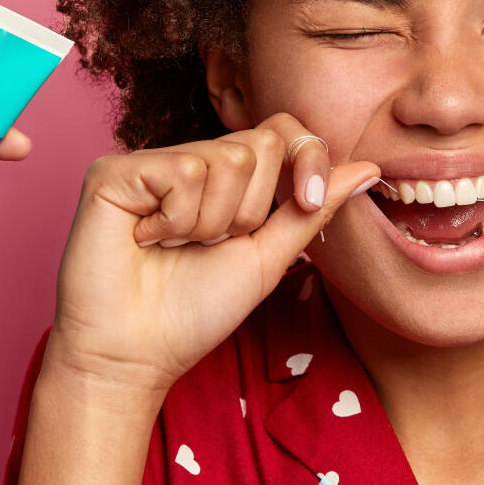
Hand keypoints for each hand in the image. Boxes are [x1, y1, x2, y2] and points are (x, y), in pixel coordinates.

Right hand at [44, 113, 378, 394]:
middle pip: (260, 144)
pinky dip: (175, 219)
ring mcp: (149, 162)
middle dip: (251, 210)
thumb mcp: (269, 258)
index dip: (306, 157)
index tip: (308, 199)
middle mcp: (187, 161)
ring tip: (175, 247)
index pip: (281, 131)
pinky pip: (181, 172)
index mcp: (224, 179)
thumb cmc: (193, 312)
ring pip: (225, 159)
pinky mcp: (113, 171)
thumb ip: (312, 210)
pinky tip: (147, 240)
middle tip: (210, 245)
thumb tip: (369, 168)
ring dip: (211, 223)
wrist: (137, 353)